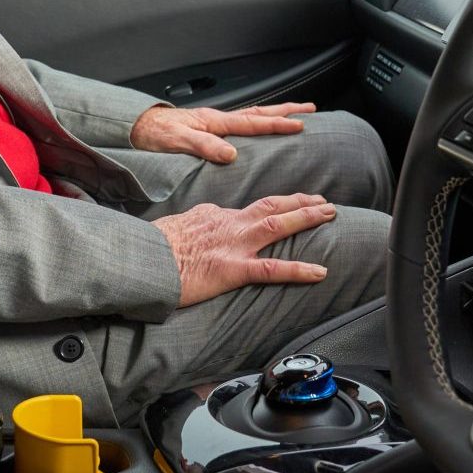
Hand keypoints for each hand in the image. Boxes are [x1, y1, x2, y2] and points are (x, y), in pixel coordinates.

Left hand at [130, 103, 316, 163]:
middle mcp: (218, 119)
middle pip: (259, 112)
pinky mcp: (209, 128)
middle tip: (310, 110)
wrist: (137, 127)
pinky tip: (262, 126)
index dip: (277, 124)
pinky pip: (242, 123)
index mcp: (214, 122)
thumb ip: (204, 146)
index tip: (299, 125)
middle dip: (285, 110)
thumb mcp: (177, 142)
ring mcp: (215, 122)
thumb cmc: (154, 134)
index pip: (253, 122)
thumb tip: (231, 154)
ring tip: (295, 114)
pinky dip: (258, 121)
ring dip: (275, 113)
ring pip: (253, 115)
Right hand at [154, 194, 336, 306]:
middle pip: (271, 207)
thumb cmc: (151, 247)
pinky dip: (299, 269)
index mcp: (213, 217)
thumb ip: (194, 222)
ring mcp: (233, 246)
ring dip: (307, 218)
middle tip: (323, 200)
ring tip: (330, 214)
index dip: (272, 206)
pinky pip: (272, 268)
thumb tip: (201, 217)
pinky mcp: (233, 269)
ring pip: (278, 226)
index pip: (248, 208)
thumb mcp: (174, 226)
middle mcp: (228, 225)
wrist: (141, 259)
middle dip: (300, 202)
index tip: (287, 205)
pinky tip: (320, 271)